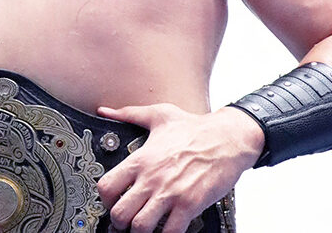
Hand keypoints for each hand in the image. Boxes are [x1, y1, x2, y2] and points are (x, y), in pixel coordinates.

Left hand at [96, 103, 263, 232]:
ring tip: (143, 228)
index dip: (104, 199)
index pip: (106, 187)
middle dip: (119, 222)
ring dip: (139, 231)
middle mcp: (152, 179)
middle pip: (120, 213)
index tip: (111, 202)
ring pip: (141, 227)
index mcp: (140, 160)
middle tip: (125, 222)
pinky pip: (171, 232)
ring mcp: (170, 194)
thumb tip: (104, 110)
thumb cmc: (194, 127)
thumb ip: (128, 113)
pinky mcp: (190, 205)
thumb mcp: (157, 114)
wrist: (227, 137)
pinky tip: (166, 228)